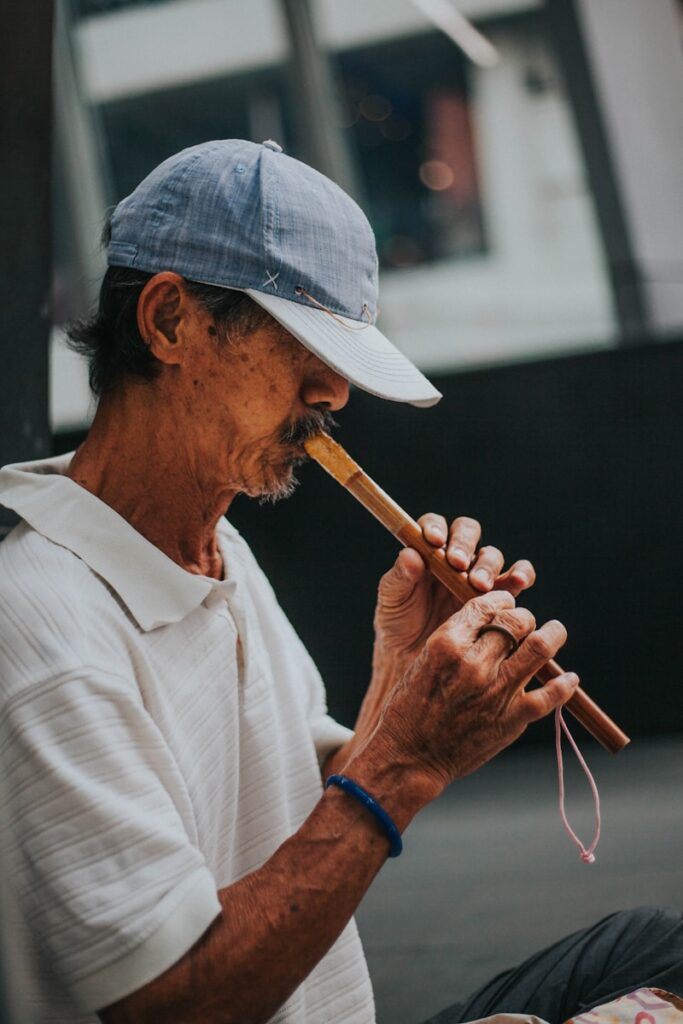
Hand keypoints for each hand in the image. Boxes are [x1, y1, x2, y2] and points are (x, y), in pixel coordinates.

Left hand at [374, 514, 535, 664]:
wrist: (417, 660)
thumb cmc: (399, 625)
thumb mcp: (391, 602)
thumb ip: (399, 578)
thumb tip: (410, 554)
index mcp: (426, 551)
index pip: (434, 525)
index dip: (436, 527)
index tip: (434, 541)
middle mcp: (455, 558)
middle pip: (467, 533)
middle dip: (464, 545)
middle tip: (458, 565)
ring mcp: (479, 575)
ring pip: (491, 555)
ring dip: (488, 565)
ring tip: (479, 586)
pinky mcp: (500, 595)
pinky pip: (518, 576)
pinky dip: (521, 574)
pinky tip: (518, 581)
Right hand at [375, 590, 578, 789]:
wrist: (409, 756)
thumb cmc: (410, 707)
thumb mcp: (425, 660)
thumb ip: (458, 639)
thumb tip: (493, 623)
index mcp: (447, 643)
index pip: (487, 604)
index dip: (501, 600)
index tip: (506, 604)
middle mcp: (475, 662)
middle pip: (516, 620)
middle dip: (524, 617)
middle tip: (525, 624)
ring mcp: (496, 690)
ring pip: (540, 647)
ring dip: (553, 634)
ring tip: (555, 633)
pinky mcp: (512, 719)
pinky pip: (550, 695)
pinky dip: (564, 684)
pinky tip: (568, 679)